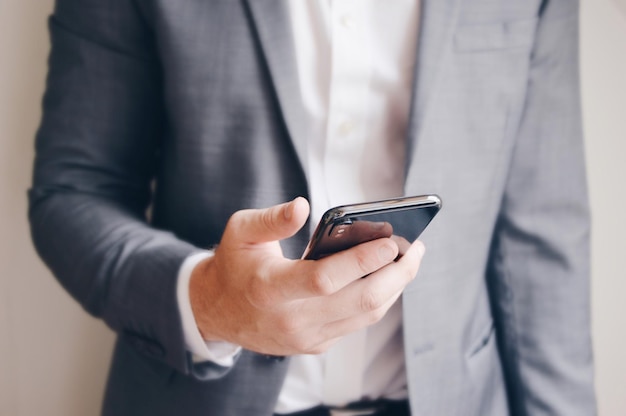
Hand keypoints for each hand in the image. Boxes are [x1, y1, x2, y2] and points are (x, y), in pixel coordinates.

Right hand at [189, 197, 424, 355]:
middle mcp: (290, 320)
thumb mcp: (240, 231)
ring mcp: (306, 337)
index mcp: (269, 289)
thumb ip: (271, 219)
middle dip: (396, 274)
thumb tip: (304, 206)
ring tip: (411, 260)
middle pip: (359, 301)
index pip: (325, 279)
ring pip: (366, 315)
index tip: (391, 241)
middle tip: (417, 249)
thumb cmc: (234, 264)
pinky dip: (379, 299)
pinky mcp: (316, 345)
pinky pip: (357, 322)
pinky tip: (388, 277)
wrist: (218, 311)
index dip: (362, 261)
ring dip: (395, 287)